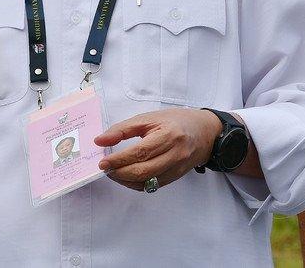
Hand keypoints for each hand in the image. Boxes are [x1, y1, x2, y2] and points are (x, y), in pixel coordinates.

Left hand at [94, 108, 221, 191]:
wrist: (204, 132)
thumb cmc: (175, 121)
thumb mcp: (148, 118)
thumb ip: (123, 129)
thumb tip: (100, 141)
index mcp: (168, 135)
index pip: (140, 152)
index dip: (119, 159)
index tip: (103, 162)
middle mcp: (175, 154)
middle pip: (143, 171)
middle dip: (120, 173)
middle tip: (105, 169)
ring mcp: (177, 168)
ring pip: (148, 182)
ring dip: (126, 180)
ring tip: (114, 173)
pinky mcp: (176, 177)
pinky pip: (153, 186)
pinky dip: (137, 184)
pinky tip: (127, 177)